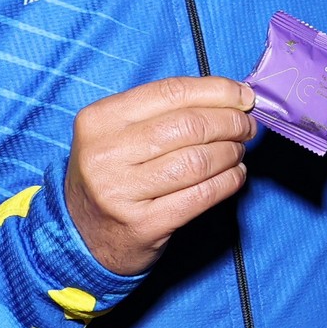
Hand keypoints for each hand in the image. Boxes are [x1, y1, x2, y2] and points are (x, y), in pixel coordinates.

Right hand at [63, 76, 256, 275]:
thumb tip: (230, 96)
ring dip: (231, 153)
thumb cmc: (112, 176)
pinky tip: (235, 176)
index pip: (170, 93)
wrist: (81, 236)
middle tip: (246, 127)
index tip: (243, 96)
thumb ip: (164, 112)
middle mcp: (106, 153)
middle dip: (230, 122)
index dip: (216, 91)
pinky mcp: (143, 224)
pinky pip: (201, 196)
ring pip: (198, 161)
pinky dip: (228, 182)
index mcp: (99, 120)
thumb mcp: (117, 135)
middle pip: (188, 126)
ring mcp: (122, 192)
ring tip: (238, 151)